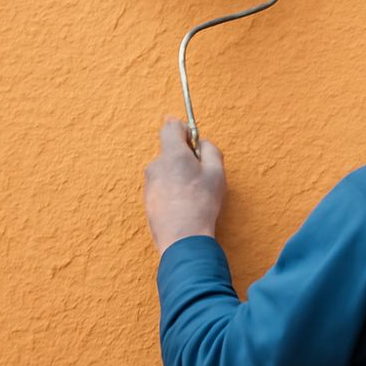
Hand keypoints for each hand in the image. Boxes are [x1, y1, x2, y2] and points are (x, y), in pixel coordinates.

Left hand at [144, 116, 226, 254]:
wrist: (182, 239)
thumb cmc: (202, 204)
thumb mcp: (217, 173)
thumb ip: (210, 149)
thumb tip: (202, 144)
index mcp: (172, 154)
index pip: (170, 126)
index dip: (184, 129)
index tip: (194, 141)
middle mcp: (156, 165)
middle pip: (170, 151)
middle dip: (185, 157)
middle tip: (201, 175)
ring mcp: (149, 183)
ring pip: (166, 170)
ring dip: (179, 175)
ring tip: (194, 195)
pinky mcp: (148, 200)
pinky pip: (162, 186)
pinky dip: (172, 190)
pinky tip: (184, 205)